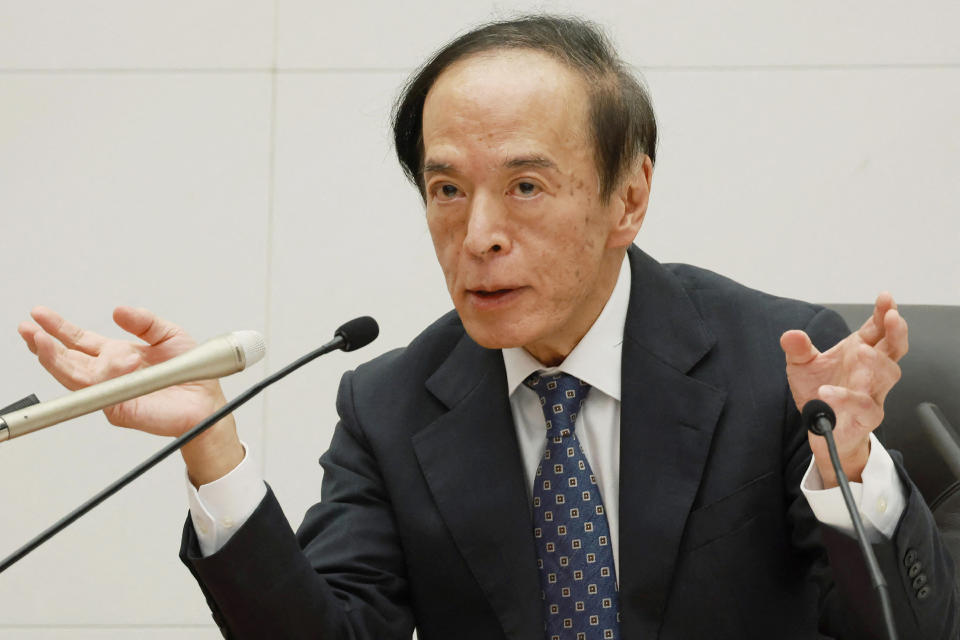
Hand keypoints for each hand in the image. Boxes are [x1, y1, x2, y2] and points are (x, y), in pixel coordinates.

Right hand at [18, 306, 243, 484]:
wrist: (207, 400)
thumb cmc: (189, 372)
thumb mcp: (167, 333)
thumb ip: (143, 321)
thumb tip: (119, 310)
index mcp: (116, 354)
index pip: (79, 341)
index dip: (58, 329)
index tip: (39, 315)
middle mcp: (109, 374)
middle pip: (67, 360)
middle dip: (44, 345)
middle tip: (28, 329)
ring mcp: (112, 392)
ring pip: (74, 378)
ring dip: (56, 360)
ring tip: (41, 342)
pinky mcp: (122, 409)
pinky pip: (104, 393)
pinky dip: (104, 376)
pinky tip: (111, 360)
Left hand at [780, 293, 907, 487]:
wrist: (819, 427)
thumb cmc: (818, 391)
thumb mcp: (801, 366)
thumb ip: (798, 349)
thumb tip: (790, 335)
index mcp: (859, 351)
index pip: (878, 329)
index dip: (884, 313)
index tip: (886, 297)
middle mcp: (871, 370)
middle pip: (895, 348)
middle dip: (896, 331)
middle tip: (891, 317)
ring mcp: (873, 392)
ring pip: (889, 374)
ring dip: (877, 360)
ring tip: (861, 351)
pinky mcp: (867, 416)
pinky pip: (864, 405)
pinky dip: (847, 398)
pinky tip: (828, 392)